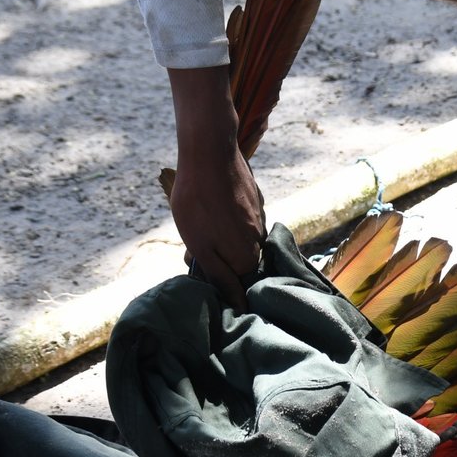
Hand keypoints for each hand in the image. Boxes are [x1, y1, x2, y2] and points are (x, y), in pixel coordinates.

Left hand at [167, 66, 265, 311]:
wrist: (210, 152)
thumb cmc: (198, 203)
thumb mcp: (200, 246)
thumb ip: (220, 277)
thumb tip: (239, 303)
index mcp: (247, 258)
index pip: (238, 284)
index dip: (218, 279)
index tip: (200, 266)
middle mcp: (260, 243)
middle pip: (240, 262)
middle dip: (220, 257)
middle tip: (195, 241)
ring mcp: (260, 220)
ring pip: (241, 240)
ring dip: (223, 236)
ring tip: (202, 220)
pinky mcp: (255, 202)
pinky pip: (243, 220)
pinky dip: (229, 218)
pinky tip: (213, 205)